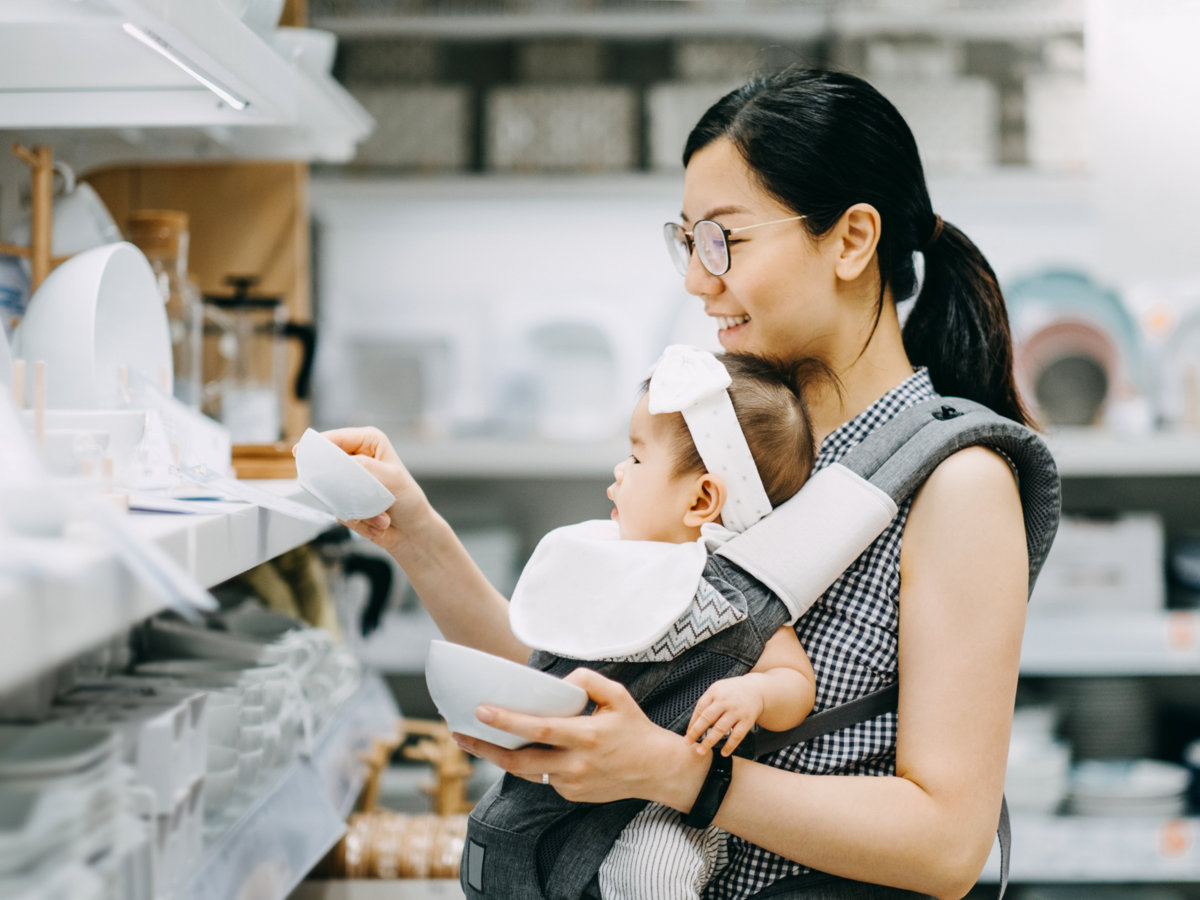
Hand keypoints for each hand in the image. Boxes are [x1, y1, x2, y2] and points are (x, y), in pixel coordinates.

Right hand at [299, 427, 428, 551]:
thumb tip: (339, 463)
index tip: (300, 453)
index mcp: (368, 442)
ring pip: (330, 494)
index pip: (335, 438)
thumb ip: (365, 468)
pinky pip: (337, 512)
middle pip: (326, 466)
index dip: (318, 446)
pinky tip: (378, 522)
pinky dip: (359, 521)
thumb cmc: (409, 500)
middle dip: (343, 489)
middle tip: (360, 498)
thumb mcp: (392, 479)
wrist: (412, 531)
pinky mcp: (344, 502)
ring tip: (381, 514)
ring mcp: (348, 482)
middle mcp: (356, 459)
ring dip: (357, 510)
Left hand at [452, 668, 707, 807]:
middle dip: (485, 747)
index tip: (481, 710)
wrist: (657, 771)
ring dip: (499, 758)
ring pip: (527, 772)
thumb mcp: (618, 695)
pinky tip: (521, 749)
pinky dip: (532, 763)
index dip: (507, 722)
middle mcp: (576, 764)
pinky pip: (544, 777)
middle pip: (520, 761)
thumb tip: (559, 682)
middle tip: (458, 733)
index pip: (539, 729)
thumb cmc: (635, 728)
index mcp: (587, 736)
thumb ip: (588, 681)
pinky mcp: (571, 795)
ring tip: (474, 740)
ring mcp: (572, 784)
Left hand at [686, 676, 765, 756]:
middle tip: (688, 743)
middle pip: (707, 718)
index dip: (692, 723)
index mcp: (715, 692)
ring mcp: (737, 711)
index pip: (700, 709)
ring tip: (701, 751)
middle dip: (696, 732)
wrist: (756, 690)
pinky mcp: (747, 720)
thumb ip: (706, 704)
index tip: (687, 735)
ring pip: (720, 729)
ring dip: (709, 741)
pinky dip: (730, 745)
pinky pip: (737, 735)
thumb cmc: (731, 693)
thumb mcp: (717, 690)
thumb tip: (693, 725)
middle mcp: (725, 701)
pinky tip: (723, 753)